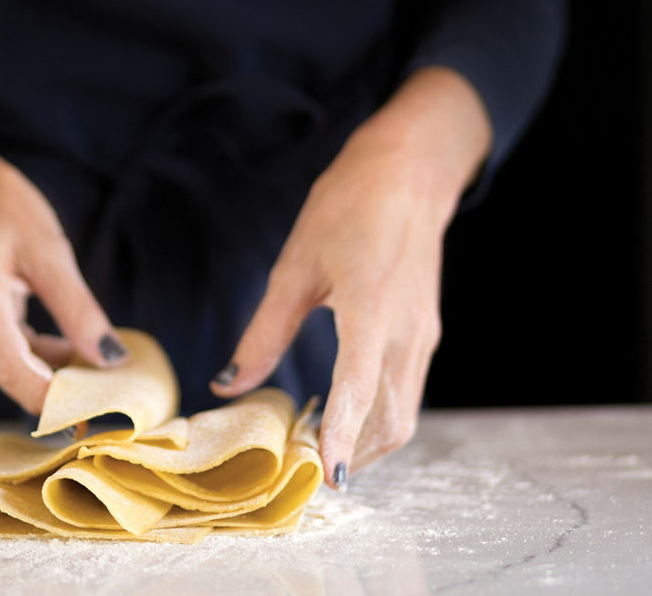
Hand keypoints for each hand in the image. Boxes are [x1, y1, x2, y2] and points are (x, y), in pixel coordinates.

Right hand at [0, 81, 126, 416]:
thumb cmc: (1, 210)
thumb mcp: (50, 252)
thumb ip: (79, 311)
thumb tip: (111, 360)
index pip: (21, 380)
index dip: (64, 404)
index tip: (109, 411)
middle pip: (21, 383)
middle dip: (71, 391)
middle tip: (123, 388)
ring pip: (20, 375)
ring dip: (61, 375)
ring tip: (108, 365)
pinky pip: (13, 360)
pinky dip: (46, 360)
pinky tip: (78, 349)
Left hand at [209, 67, 490, 487]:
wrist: (408, 173)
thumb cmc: (348, 209)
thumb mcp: (296, 267)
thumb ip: (264, 333)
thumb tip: (226, 383)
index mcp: (370, 311)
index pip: (357, 393)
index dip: (340, 439)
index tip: (324, 479)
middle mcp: (406, 333)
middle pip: (389, 421)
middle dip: (350, 454)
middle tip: (302, 465)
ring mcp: (422, 335)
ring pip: (403, 412)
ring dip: (366, 440)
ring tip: (317, 441)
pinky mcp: (425, 332)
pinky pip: (406, 390)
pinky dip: (378, 415)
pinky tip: (343, 406)